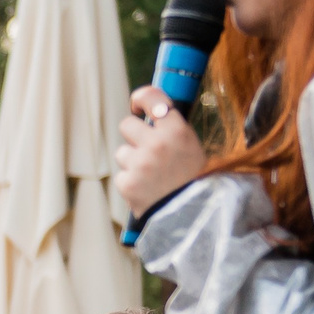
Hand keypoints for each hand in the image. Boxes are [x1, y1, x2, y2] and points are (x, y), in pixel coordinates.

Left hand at [113, 85, 210, 217]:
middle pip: (126, 124)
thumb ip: (171, 130)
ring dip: (132, 161)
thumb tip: (150, 112)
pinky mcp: (127, 182)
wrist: (192, 215)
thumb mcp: (191, 146)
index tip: (137, 105)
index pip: (152, 97)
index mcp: (177, 130)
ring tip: (151, 175)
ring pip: (122, 152)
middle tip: (147, 149)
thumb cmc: (193, 179)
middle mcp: (157, 143)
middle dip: (133, 136)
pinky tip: (146, 189)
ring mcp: (140, 163)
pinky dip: (130, 182)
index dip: (141, 98)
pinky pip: (121, 174)